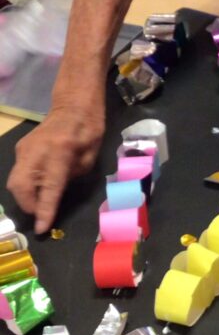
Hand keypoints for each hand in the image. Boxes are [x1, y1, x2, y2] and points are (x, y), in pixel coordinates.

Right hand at [7, 104, 104, 232]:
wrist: (73, 106)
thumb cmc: (88, 132)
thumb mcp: (87, 161)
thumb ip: (68, 180)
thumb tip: (53, 199)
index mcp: (59, 153)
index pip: (48, 188)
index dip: (44, 211)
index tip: (41, 229)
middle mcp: (36, 151)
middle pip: (20, 186)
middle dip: (28, 205)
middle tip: (41, 213)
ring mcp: (24, 149)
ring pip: (15, 181)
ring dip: (26, 197)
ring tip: (41, 201)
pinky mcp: (20, 149)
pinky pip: (18, 173)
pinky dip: (26, 185)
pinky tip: (38, 186)